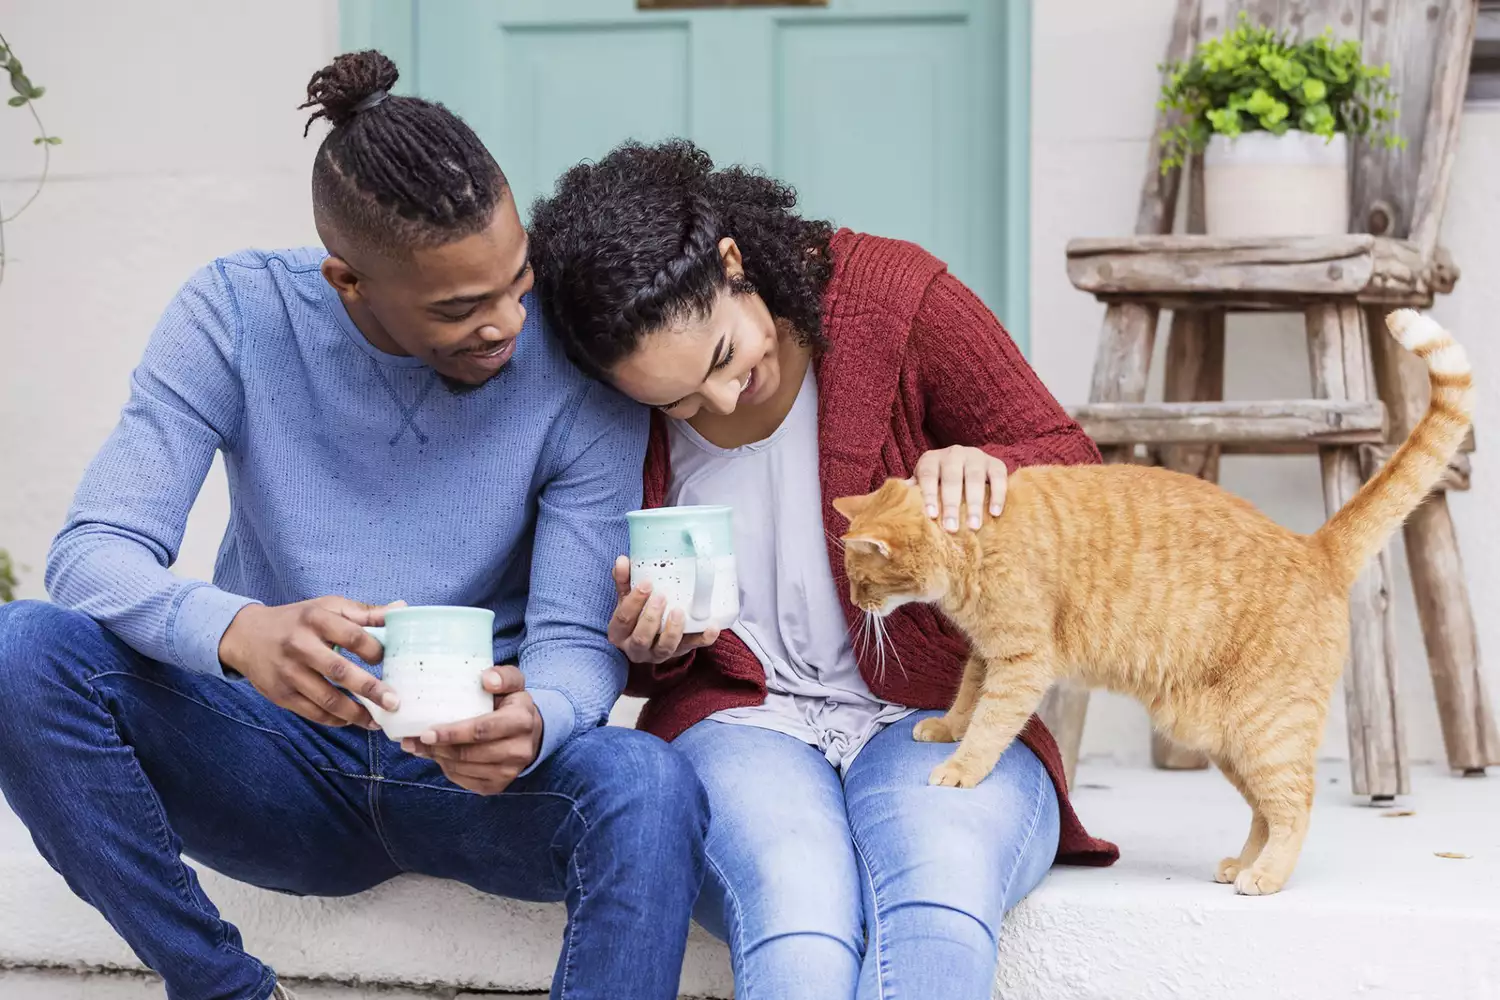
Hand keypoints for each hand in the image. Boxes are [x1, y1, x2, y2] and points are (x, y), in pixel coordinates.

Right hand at [220, 597, 403, 727]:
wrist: (246, 636)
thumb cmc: (297, 620)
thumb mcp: (327, 607)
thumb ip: (364, 612)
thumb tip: (401, 610)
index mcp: (315, 619)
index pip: (351, 635)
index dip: (373, 650)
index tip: (387, 660)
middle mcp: (300, 646)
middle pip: (339, 671)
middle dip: (370, 689)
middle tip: (394, 702)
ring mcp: (288, 673)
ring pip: (326, 698)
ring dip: (355, 713)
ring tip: (377, 720)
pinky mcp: (280, 694)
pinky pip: (312, 712)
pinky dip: (334, 719)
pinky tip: (351, 720)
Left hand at [401, 666, 540, 794]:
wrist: (530, 733)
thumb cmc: (512, 704)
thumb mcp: (513, 682)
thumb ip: (502, 676)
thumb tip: (487, 679)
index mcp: (521, 721)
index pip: (482, 730)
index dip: (452, 733)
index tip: (426, 732)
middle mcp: (519, 751)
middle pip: (469, 753)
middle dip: (437, 748)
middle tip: (413, 740)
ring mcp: (509, 772)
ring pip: (463, 768)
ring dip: (437, 758)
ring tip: (419, 746)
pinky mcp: (498, 786)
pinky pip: (464, 781)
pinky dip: (446, 769)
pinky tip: (438, 756)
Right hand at [607, 555, 720, 663]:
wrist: (647, 639)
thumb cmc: (635, 615)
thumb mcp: (625, 599)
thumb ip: (624, 581)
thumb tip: (622, 560)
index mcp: (620, 632)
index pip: (623, 619)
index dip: (634, 601)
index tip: (646, 583)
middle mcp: (636, 648)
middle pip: (641, 638)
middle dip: (651, 618)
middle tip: (662, 597)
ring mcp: (658, 653)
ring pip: (664, 649)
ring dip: (673, 631)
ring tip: (679, 612)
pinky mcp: (680, 652)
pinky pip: (692, 648)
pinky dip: (703, 638)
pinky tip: (711, 627)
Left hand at [914, 446, 1007, 531]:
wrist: (967, 465)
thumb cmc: (939, 483)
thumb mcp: (923, 484)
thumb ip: (912, 492)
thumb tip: (894, 502)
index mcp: (931, 460)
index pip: (928, 476)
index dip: (929, 495)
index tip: (932, 515)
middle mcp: (953, 453)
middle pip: (952, 478)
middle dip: (951, 504)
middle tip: (952, 528)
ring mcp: (976, 456)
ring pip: (975, 478)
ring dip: (974, 504)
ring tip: (974, 526)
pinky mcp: (995, 462)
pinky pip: (999, 477)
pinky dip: (998, 495)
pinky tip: (995, 513)